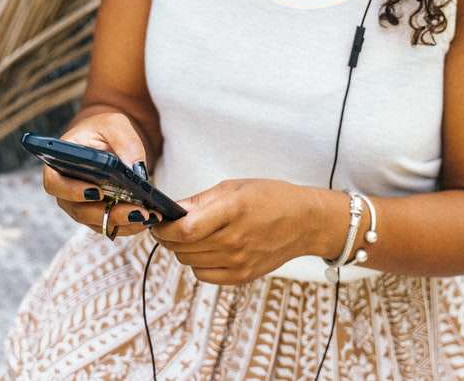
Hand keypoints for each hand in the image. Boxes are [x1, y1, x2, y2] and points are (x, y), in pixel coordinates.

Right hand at [41, 108, 155, 238]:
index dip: (72, 191)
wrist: (108, 139)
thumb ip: (124, 141)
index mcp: (59, 164)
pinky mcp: (98, 213)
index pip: (55, 183)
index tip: (97, 192)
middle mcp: (66, 190)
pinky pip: (110, 225)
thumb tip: (135, 169)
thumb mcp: (114, 125)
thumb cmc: (103, 129)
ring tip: (147, 217)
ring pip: (97, 222)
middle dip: (107, 214)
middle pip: (79, 211)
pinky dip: (129, 225)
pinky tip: (149, 218)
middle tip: (134, 211)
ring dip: (122, 222)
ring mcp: (81, 205)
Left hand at [150, 179, 310, 284]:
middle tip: (170, 227)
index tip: (158, 222)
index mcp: (232, 211)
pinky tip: (208, 249)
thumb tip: (170, 210)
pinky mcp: (242, 276)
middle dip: (169, 237)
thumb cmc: (270, 198)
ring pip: (189, 261)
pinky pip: (203, 275)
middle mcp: (234, 240)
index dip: (164, 228)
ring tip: (194, 235)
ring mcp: (238, 261)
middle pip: (182, 247)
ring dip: (183, 249)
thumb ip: (199, 201)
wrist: (304, 222)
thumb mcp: (234, 187)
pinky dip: (198, 263)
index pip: (184, 229)